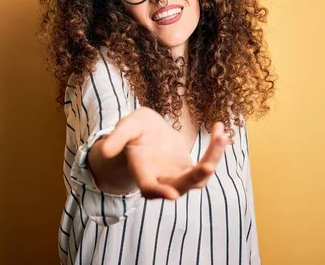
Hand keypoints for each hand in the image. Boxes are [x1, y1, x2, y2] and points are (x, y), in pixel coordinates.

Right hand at [100, 106, 228, 199]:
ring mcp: (178, 177)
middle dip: (195, 177)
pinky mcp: (191, 169)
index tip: (172, 195)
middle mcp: (161, 180)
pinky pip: (207, 164)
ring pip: (199, 178)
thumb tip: (103, 151)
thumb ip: (117, 137)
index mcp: (142, 172)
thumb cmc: (135, 130)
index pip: (149, 188)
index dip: (160, 192)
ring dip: (213, 159)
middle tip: (208, 165)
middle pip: (180, 186)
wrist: (149, 131)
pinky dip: (216, 149)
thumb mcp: (126, 127)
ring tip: (221, 135)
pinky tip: (220, 130)